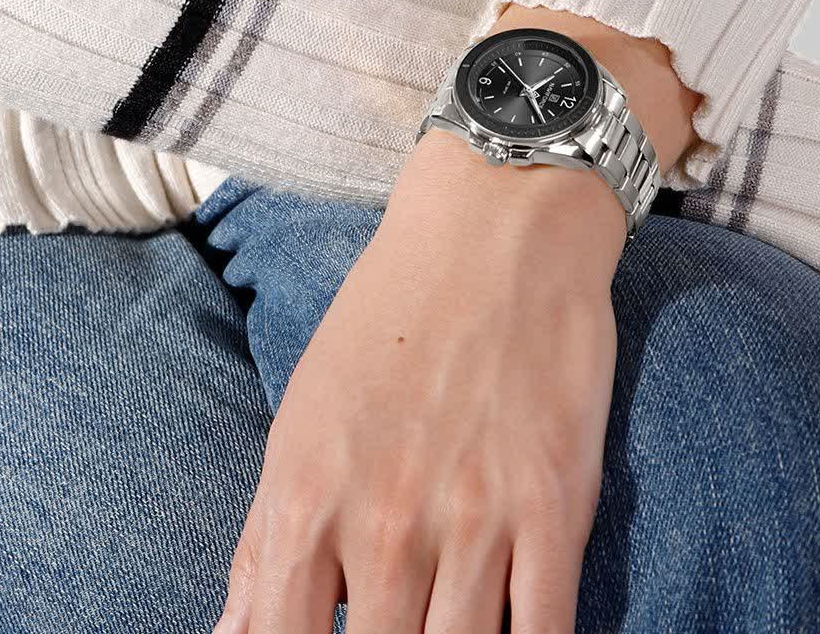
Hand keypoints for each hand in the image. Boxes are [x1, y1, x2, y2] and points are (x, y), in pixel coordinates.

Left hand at [213, 128, 625, 631]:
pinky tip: (512, 627)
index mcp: (306, 502)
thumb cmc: (391, 314)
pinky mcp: (555, 502)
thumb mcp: (302, 416)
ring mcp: (474, 517)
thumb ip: (265, 540)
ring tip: (445, 621)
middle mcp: (383, 524)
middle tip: (403, 619)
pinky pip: (544, 632)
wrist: (495, 226)